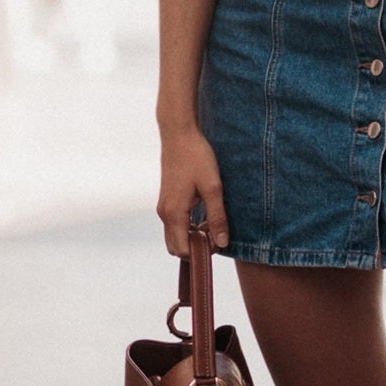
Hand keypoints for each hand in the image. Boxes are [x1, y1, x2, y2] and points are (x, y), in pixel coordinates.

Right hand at [157, 124, 228, 254]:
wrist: (179, 134)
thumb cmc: (197, 157)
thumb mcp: (213, 187)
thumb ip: (217, 217)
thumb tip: (222, 243)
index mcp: (174, 213)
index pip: (183, 250)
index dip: (202, 251)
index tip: (219, 238)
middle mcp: (164, 213)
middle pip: (176, 247)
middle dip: (196, 247)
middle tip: (216, 232)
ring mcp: (163, 206)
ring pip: (175, 236)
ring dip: (193, 236)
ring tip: (212, 221)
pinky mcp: (167, 200)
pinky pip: (175, 224)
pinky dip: (188, 226)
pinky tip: (204, 212)